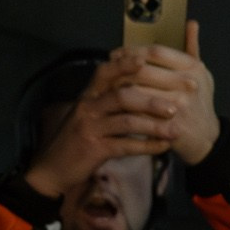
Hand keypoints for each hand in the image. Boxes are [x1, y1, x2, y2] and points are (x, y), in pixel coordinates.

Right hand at [22, 54, 185, 198]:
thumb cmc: (77, 139)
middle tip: (176, 106)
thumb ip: (108, 100)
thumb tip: (137, 86)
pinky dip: (147, 146)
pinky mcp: (95, 149)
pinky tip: (163, 147)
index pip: (106, 72)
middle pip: (122, 96)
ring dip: (154, 125)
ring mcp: (91, 128)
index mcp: (88, 95)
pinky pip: (126, 146)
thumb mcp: (90, 114)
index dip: (125, 64)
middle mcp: (88, 107)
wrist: (54, 168)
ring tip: (175, 130)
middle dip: (151, 100)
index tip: (147, 60)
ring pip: (127, 121)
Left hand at [101, 21, 221, 165]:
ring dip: (118, 87)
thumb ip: (193, 49)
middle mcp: (188, 84)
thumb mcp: (202, 74)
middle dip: (121, 67)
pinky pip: (139, 112)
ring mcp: (179, 105)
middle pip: (143, 70)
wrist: (206, 139)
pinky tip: (114, 103)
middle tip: (108, 68)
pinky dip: (124, 107)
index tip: (118, 52)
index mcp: (194, 68)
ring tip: (107, 84)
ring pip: (138, 91)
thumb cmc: (200, 103)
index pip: (156, 52)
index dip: (133, 50)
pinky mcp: (168, 124)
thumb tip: (191, 23)